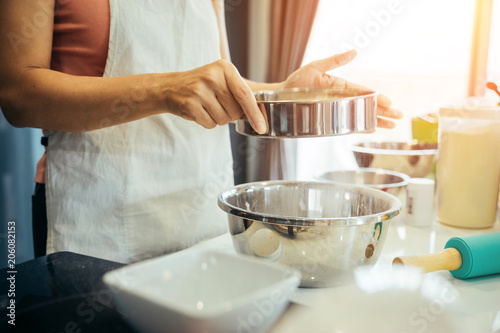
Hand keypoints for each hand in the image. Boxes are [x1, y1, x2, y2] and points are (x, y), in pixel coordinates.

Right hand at [164, 59, 266, 133]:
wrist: (169, 87)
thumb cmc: (202, 86)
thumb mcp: (221, 81)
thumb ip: (240, 95)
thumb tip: (260, 119)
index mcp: (225, 68)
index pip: (245, 94)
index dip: (255, 114)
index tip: (262, 127)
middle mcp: (212, 76)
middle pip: (235, 111)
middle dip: (230, 115)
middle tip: (217, 104)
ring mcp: (199, 89)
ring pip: (223, 120)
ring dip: (217, 119)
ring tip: (206, 107)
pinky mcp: (189, 103)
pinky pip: (209, 124)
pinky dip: (206, 122)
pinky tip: (198, 111)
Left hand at [282, 50, 402, 128]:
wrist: (280, 96)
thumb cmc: (296, 81)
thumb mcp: (316, 67)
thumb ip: (335, 61)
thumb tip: (354, 51)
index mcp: (340, 86)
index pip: (363, 93)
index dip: (377, 98)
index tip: (389, 103)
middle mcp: (341, 99)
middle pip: (366, 106)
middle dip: (382, 112)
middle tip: (399, 117)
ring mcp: (336, 111)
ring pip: (360, 117)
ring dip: (376, 121)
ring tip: (391, 126)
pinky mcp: (328, 121)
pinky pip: (347, 126)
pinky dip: (359, 128)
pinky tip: (371, 130)